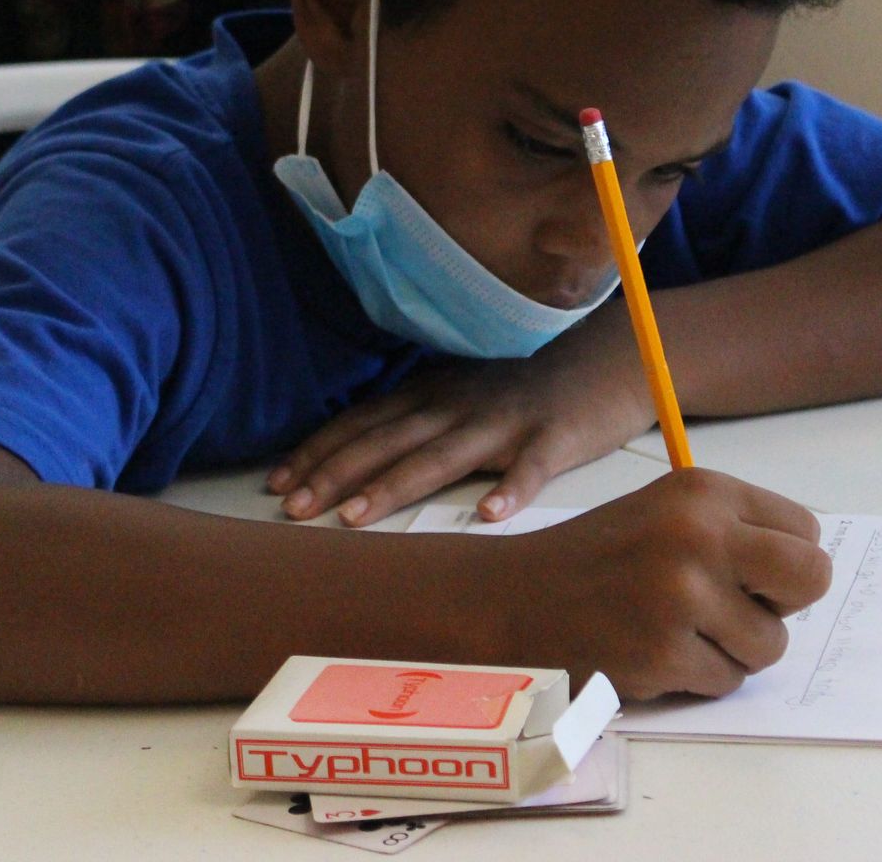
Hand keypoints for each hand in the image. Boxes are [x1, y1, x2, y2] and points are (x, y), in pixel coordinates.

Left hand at [268, 304, 654, 526]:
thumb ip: (415, 421)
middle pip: (389, 440)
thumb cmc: (524, 392)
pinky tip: (492, 515)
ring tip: (357, 517)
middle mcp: (460, 403)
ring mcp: (507, 420)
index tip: (277, 483)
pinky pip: (533, 466)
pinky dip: (513, 488)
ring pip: (444, 455)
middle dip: (336, 474)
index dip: (319, 452)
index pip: (363, 422)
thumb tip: (354, 457)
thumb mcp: (461, 394)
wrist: (603, 364)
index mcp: (433, 394)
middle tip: (293, 508)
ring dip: (396, 484)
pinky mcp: (555, 438)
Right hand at [507, 469, 832, 699]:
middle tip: (739, 610)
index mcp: (704, 491)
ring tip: (679, 631)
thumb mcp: (666, 513)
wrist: (513, 599)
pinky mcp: (664, 652)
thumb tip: (807, 573)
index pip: (806, 531)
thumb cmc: (598, 559)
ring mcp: (681, 595)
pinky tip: (652, 652)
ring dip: (733, 650)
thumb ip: (734, 531)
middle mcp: (698, 533)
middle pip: (811, 578)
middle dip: (784, 605)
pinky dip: (697, 677)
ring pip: (771, 644)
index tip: (746, 572)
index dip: (782, 562)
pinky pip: (726, 680)